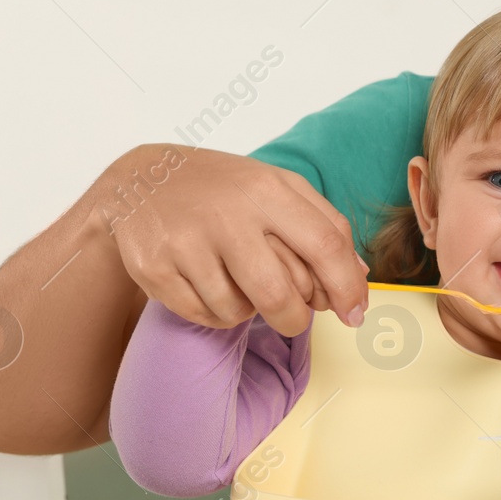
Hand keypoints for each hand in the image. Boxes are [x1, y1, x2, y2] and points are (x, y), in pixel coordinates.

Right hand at [106, 145, 370, 335]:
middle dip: (295, 319)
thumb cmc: (222, 188)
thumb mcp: (276, 187)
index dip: (347, 287)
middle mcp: (227, 215)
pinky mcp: (155, 269)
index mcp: (267, 189)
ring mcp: (187, 243)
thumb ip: (324, 225)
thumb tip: (360, 277)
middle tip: (294, 317)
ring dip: (249, 312)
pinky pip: (204, 315)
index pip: (325, 245)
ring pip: (239, 312)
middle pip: (279, 295)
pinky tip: (209, 284)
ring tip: (239, 281)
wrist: (140, 179)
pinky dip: (216, 312)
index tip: (355, 314)